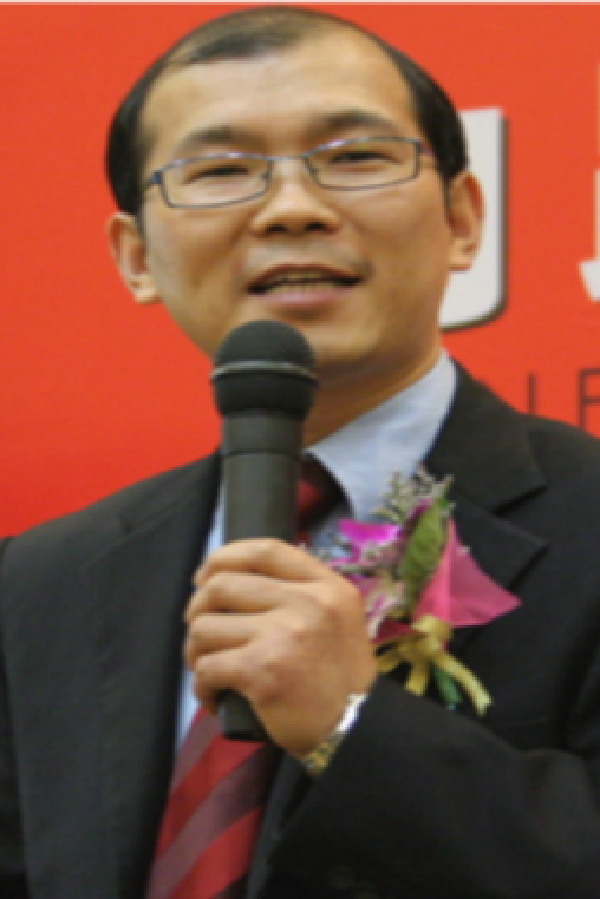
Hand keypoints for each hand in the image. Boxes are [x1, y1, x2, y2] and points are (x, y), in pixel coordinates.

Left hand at [185, 538, 376, 756]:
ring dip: (196, 651)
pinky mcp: (262, 670)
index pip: (266, 550)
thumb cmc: (341, 677)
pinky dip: (202, 686)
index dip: (226, 556)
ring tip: (208, 667)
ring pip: (205, 627)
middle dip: (198, 609)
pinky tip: (214, 696)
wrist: (355, 729)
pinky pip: (207, 668)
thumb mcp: (339, 619)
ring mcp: (283, 634)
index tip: (206, 574)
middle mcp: (307, 602)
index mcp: (327, 586)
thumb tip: (240, 579)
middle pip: (223, 585)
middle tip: (202, 633)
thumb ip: (303, 594)